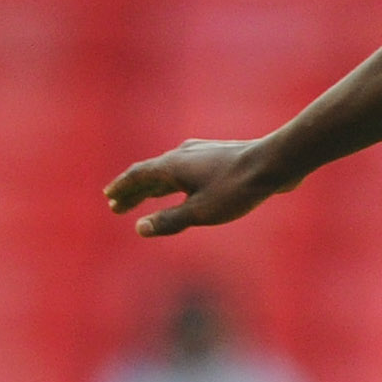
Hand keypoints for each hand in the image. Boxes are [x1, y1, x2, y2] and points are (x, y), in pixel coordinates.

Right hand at [103, 138, 296, 235]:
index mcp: (172, 166)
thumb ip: (169, 221)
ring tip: (144, 198)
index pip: (137, 176)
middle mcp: (181, 154)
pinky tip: (180, 185)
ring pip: (168, 171)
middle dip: (133, 192)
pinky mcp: (216, 156)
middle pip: (150, 174)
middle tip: (117, 206)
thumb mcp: (200, 212)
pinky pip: (185, 169)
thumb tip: (139, 228)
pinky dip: (173, 181)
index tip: (109, 197)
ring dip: (153, 186)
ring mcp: (199, 153)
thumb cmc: (236, 190)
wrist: (273, 164)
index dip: (122, 188)